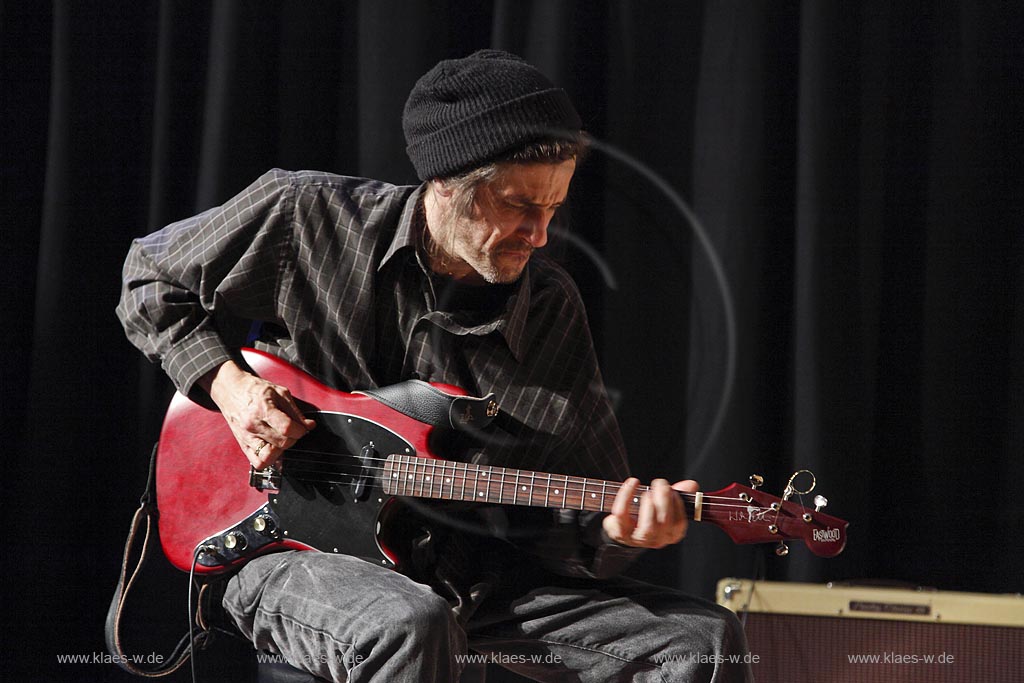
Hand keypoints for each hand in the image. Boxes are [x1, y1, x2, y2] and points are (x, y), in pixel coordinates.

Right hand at [199, 360, 315, 467]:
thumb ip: (296, 411)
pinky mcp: (243, 445)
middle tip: (294, 430)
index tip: (304, 427)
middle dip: (294, 438)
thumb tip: (309, 426)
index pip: (287, 428)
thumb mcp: (279, 392)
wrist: (231, 390)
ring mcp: (246, 437)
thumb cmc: (254, 389)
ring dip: (282, 450)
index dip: (301, 430)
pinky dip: (269, 460)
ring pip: (270, 456)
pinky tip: (274, 449)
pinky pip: (258, 462)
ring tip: (283, 439)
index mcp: (262, 409)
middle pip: (282, 443)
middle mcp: (252, 426)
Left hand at [602, 478, 699, 548]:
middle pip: (665, 522)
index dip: (677, 504)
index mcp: (670, 534)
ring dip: (649, 504)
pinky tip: (632, 483)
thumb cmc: (647, 514)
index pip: (679, 523)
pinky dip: (627, 495)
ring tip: (648, 491)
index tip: (673, 490)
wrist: (622, 528)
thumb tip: (691, 485)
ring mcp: (638, 538)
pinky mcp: (620, 532)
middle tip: (661, 484)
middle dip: (664, 499)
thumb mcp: (664, 504)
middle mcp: (657, 539)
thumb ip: (678, 494)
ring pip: (647, 526)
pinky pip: (622, 515)